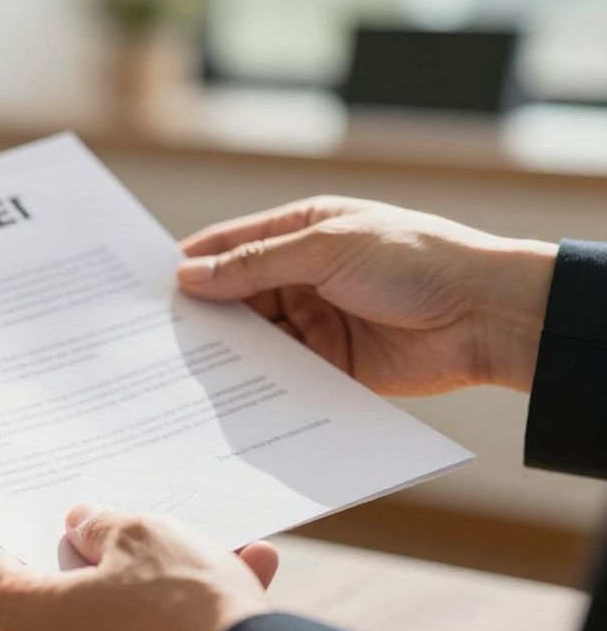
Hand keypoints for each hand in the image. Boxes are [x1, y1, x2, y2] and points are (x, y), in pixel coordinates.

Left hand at [0, 504, 277, 630]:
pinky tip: (244, 577)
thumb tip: (82, 526)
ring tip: (211, 544)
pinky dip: (181, 624)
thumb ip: (100, 526)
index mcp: (27, 621)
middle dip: (94, 557)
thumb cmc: (185, 605)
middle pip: (54, 598)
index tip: (28, 511)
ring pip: (114, 624)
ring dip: (156, 585)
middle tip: (120, 523)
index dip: (5, 531)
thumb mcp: (142, 537)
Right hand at [176, 196, 557, 394]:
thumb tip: (189, 276)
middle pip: (234, 296)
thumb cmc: (415, 260)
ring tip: (178, 371)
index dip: (189, 264)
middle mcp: (302, 277)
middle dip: (200, 315)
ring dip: (225, 353)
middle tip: (151, 337)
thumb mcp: (326, 248)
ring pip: (253, 339)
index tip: (144, 287)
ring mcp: (315, 322)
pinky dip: (256, 384)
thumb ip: (255, 265)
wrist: (486, 316)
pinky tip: (224, 397)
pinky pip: (281, 376)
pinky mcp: (330, 367)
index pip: (229, 246)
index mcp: (301, 233)